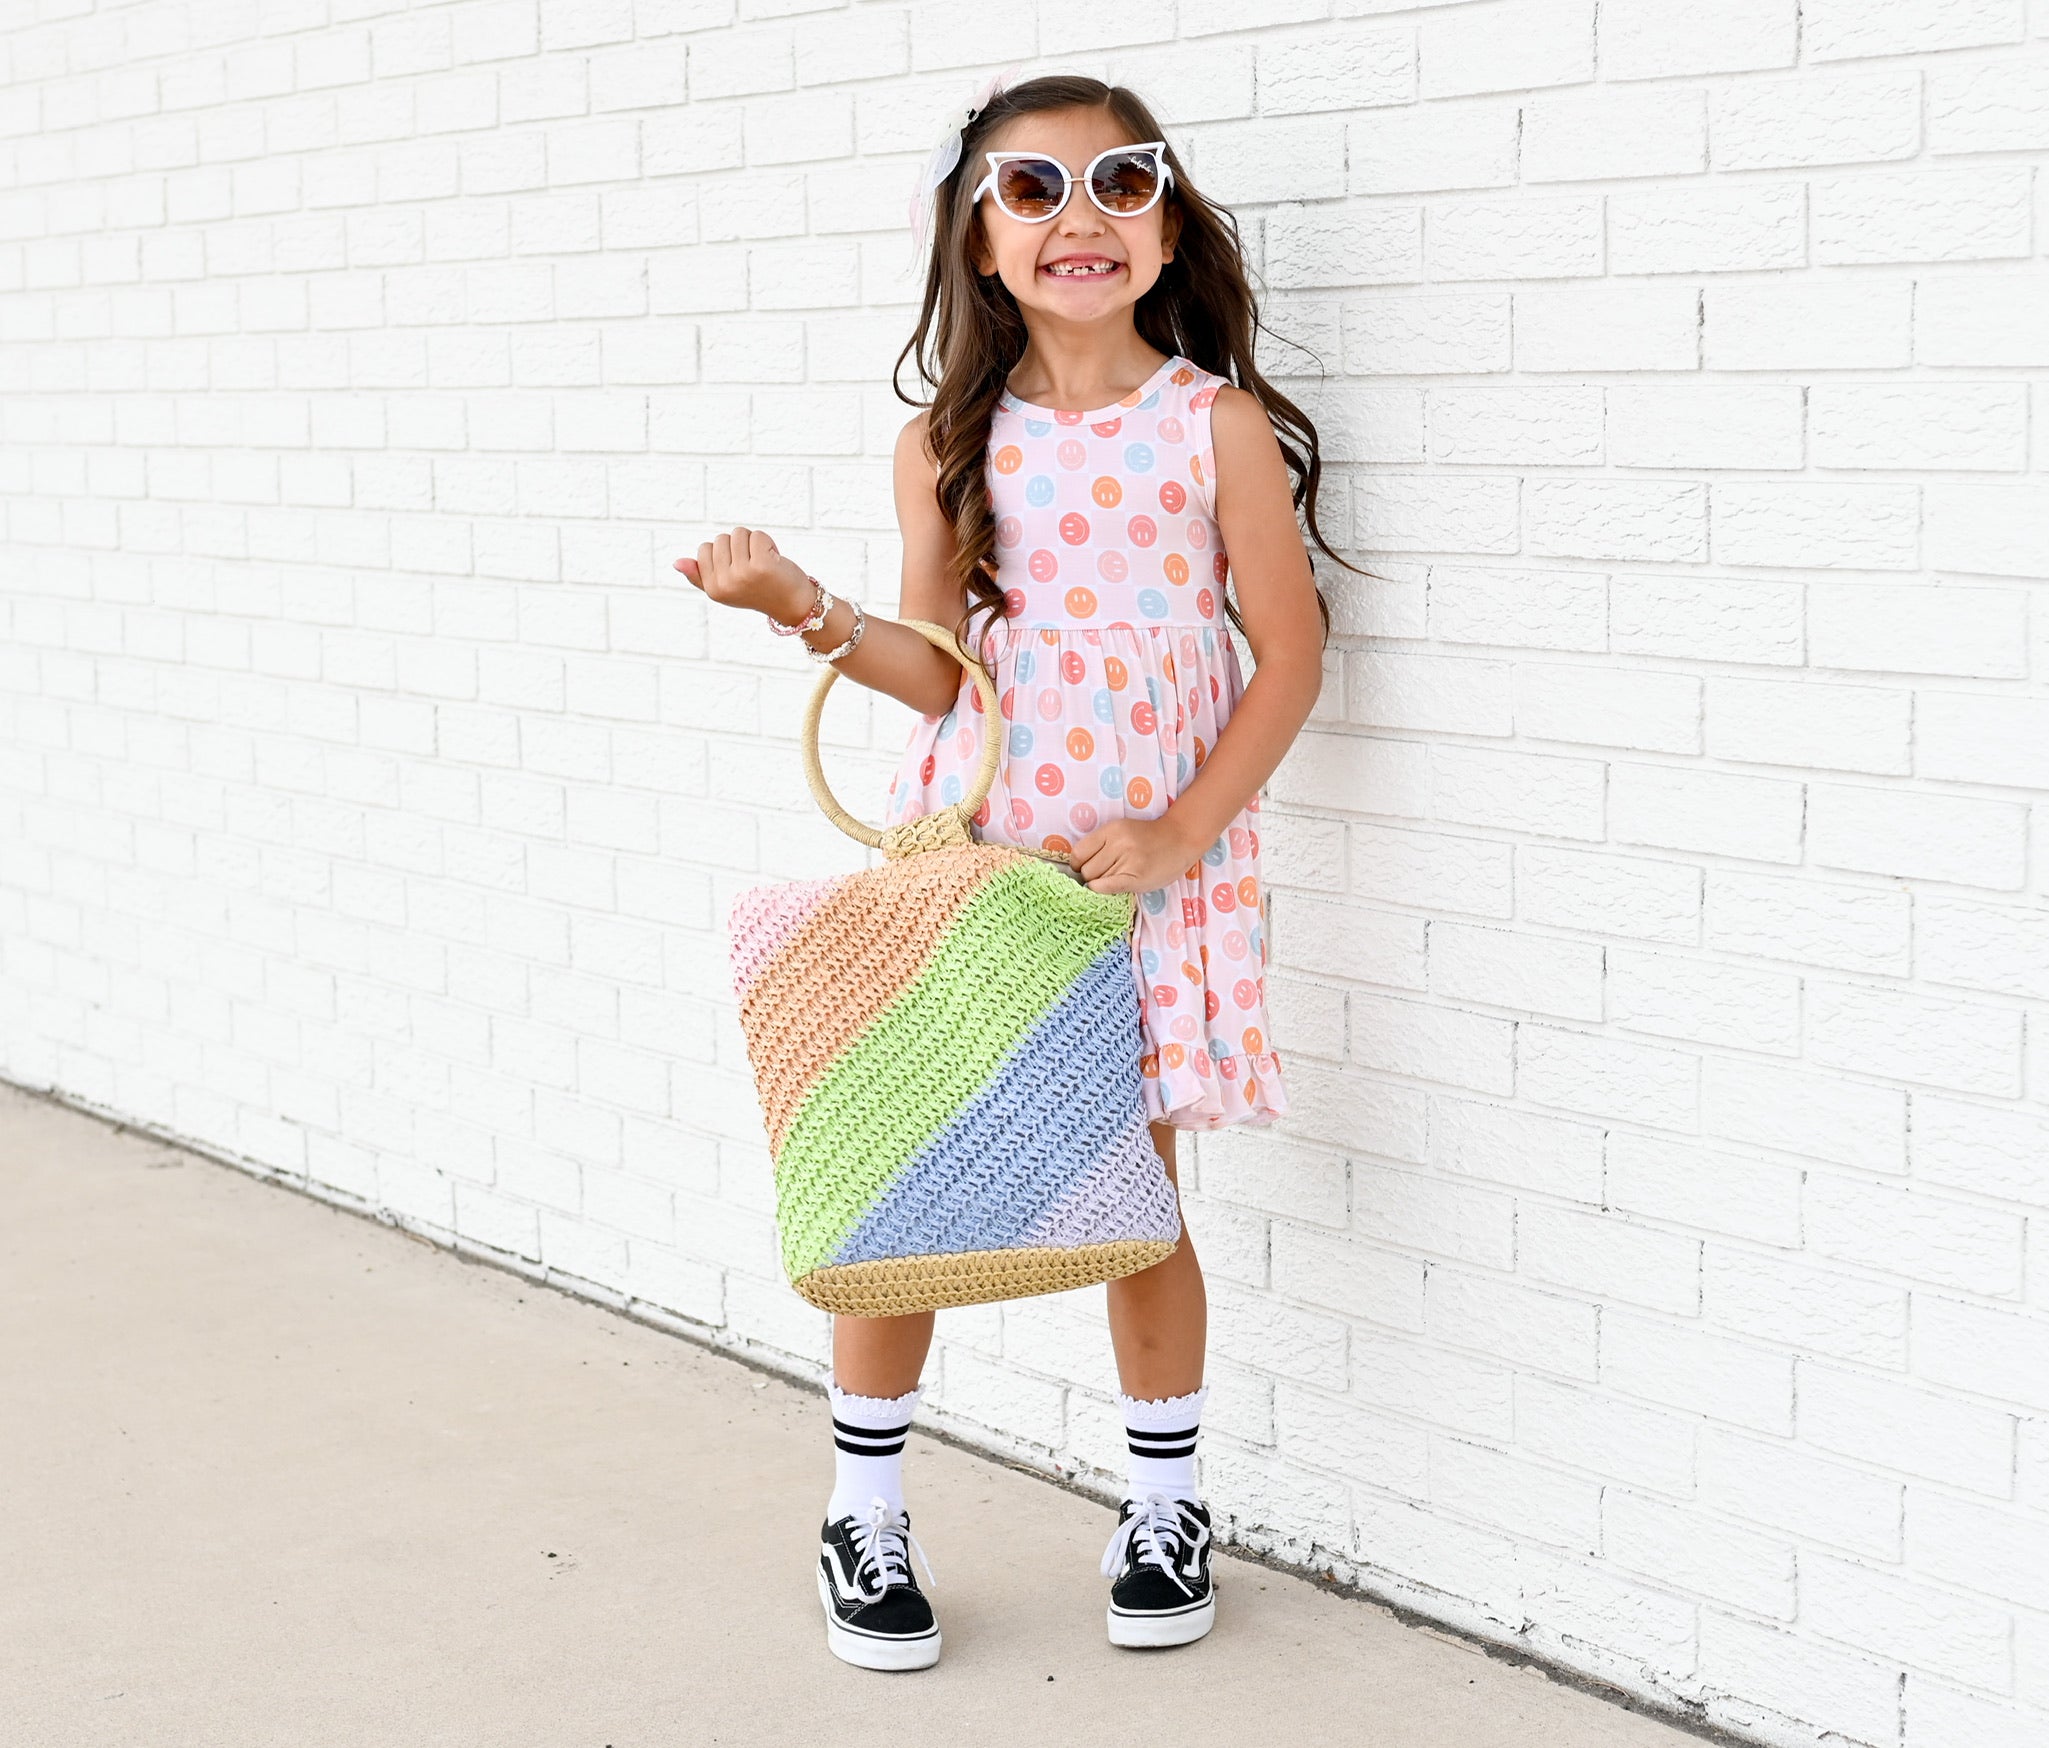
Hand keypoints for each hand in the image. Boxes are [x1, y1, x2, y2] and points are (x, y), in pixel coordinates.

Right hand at [673, 525, 811, 620]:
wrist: (794, 605)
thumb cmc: (760, 592)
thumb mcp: (726, 588)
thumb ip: (700, 576)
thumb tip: (676, 562)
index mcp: (712, 589)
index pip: (704, 549)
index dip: (725, 552)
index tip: (740, 569)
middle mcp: (724, 584)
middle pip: (721, 538)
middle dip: (739, 545)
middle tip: (755, 565)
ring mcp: (742, 574)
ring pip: (738, 533)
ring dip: (754, 542)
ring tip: (764, 562)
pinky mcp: (761, 566)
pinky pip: (756, 535)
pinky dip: (768, 542)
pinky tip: (775, 559)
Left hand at [1067, 815, 1198, 896]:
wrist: (1181, 839)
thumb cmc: (1149, 838)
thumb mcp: (1122, 831)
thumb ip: (1101, 845)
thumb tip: (1077, 868)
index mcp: (1111, 830)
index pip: (1078, 853)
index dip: (1077, 865)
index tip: (1085, 868)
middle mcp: (1117, 843)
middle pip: (1086, 870)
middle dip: (1090, 877)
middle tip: (1104, 876)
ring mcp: (1128, 861)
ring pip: (1096, 881)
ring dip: (1100, 884)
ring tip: (1115, 879)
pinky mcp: (1136, 877)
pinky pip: (1107, 888)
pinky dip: (1102, 891)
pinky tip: (1110, 888)